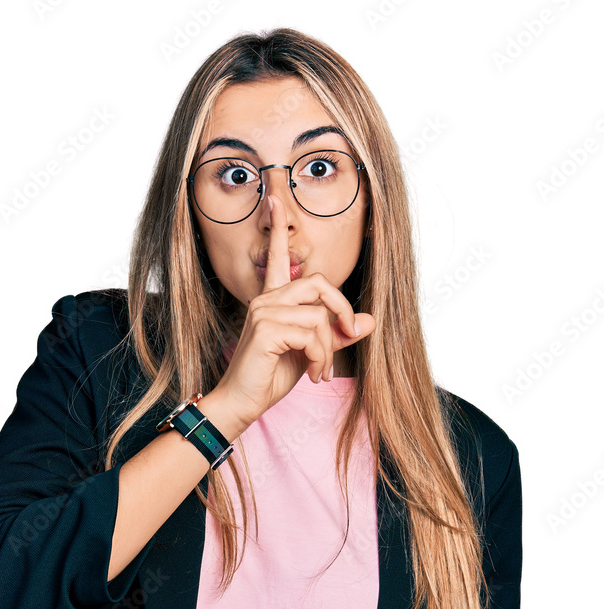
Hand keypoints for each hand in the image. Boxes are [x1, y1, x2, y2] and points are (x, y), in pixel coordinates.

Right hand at [215, 192, 374, 425]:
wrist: (242, 403)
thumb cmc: (270, 378)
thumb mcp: (311, 354)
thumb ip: (338, 336)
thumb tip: (370, 321)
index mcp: (273, 300)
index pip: (276, 258)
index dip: (277, 229)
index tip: (274, 201)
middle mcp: (266, 300)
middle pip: (319, 283)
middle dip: (342, 310)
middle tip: (348, 335)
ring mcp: (264, 312)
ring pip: (319, 316)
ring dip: (328, 349)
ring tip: (321, 371)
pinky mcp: (266, 329)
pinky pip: (311, 334)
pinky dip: (319, 357)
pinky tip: (311, 374)